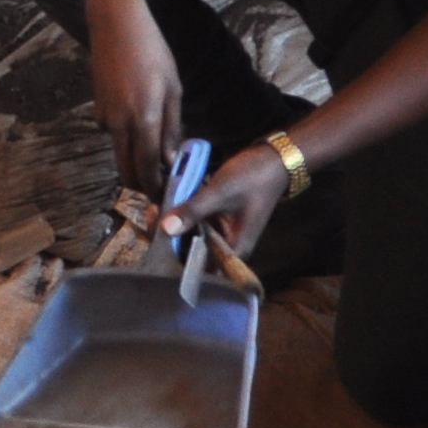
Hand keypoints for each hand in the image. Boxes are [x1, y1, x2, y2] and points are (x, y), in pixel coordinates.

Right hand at [83, 0, 183, 204]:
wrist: (117, 26)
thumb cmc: (151, 52)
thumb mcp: (172, 88)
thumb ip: (172, 127)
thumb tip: (170, 158)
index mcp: (144, 118)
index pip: (147, 167)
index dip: (155, 186)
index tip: (164, 194)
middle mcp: (120, 123)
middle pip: (126, 168)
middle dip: (141, 183)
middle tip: (158, 185)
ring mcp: (105, 116)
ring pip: (119, 152)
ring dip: (134, 159)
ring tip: (155, 151)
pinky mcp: (97, 108)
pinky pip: (112, 133)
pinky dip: (125, 136)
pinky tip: (137, 118)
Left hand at [160, 142, 290, 258]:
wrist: (273, 159)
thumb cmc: (253, 178)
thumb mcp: (220, 193)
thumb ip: (193, 211)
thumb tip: (166, 228)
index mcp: (232, 251)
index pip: (198, 268)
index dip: (173, 258)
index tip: (157, 234)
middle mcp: (225, 248)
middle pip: (190, 253)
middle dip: (169, 236)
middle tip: (153, 211)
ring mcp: (220, 234)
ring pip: (189, 237)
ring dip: (174, 222)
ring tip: (157, 203)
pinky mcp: (216, 221)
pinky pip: (194, 223)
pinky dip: (182, 213)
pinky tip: (169, 199)